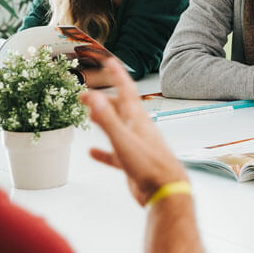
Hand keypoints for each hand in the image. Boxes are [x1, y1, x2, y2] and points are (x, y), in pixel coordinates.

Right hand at [80, 58, 187, 205]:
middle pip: (120, 108)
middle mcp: (138, 129)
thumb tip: (93, 97)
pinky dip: (103, 151)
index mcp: (138, 119)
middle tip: (87, 92)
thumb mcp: (124, 141)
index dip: (117, 75)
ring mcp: (136, 145)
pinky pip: (114, 154)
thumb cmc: (149, 166)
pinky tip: (93, 152)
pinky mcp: (133, 163)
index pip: (126, 90)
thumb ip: (107, 119)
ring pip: (118, 128)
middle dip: (104, 98)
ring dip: (104, 120)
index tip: (109, 61)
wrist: (167, 191)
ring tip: (89, 114)